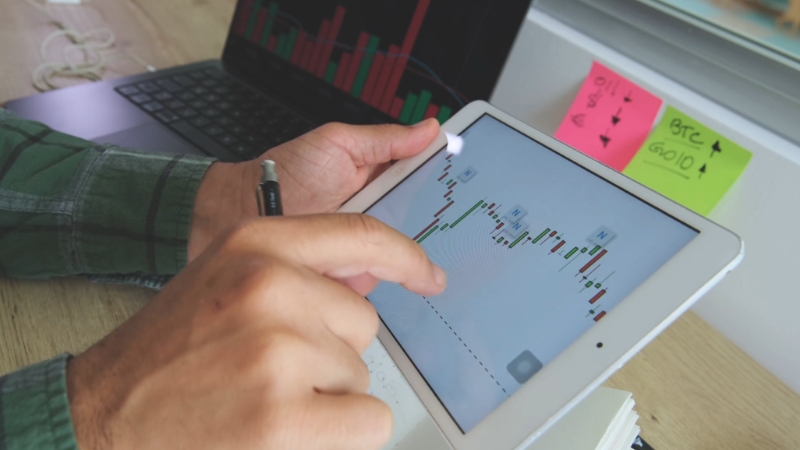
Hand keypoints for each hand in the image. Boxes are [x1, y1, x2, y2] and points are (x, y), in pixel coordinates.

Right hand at [67, 214, 446, 449]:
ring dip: (325, 395)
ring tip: (261, 399)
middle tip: (267, 370)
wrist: (105, 413)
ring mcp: (277, 348)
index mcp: (254, 242)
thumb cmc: (167, 351)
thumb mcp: (225, 280)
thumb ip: (290, 271)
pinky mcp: (283, 414)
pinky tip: (282, 431)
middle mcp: (269, 284)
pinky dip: (339, 434)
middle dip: (329, 352)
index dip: (405, 256)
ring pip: (361, 375)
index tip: (430, 274)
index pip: (360, 234)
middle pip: (363, 323)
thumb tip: (368, 283)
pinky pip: (367, 420)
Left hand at [188, 119, 439, 260]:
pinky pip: (379, 279)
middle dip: (437, 226)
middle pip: (424, 224)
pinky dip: (383, 276)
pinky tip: (383, 270)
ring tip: (402, 249)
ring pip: (404, 255)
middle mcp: (378, 215)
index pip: (427, 185)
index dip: (448, 188)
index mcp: (381, 180)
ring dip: (409, 254)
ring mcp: (365, 248)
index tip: (473, 189)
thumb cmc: (286, 173)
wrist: (242, 211)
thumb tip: (430, 127)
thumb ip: (385, 139)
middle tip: (451, 231)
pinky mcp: (352, 276)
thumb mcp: (337, 144)